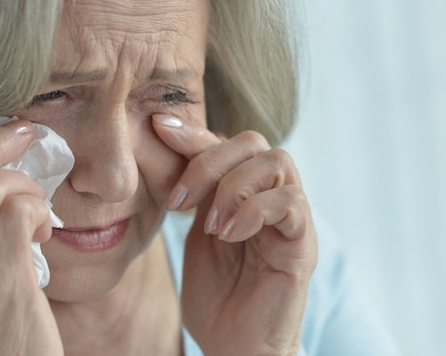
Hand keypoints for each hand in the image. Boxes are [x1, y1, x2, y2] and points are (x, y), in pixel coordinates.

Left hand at [153, 114, 316, 355]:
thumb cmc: (216, 292)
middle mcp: (271, 198)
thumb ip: (195, 192)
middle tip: (179, 202)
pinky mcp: (303, 246)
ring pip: (277, 162)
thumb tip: (169, 142)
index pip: (226, 143)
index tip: (158, 127)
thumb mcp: (196, 231)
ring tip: (209, 225)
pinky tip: (227, 236)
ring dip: (232, 187)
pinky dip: (253, 211)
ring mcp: (291, 221)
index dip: (193, 133)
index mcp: (245, 192)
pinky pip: (291, 204)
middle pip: (253, 142)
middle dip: (209, 162)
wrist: (234, 345)